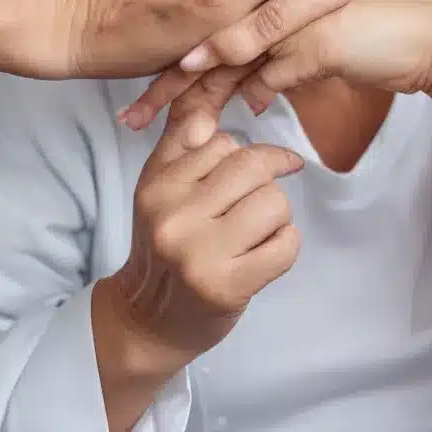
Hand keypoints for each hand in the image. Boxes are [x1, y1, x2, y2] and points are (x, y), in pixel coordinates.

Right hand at [93, 110, 302, 383]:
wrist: (145, 321)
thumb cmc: (163, 247)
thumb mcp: (159, 189)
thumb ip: (180, 144)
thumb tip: (207, 110)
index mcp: (158, 186)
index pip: (224, 143)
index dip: (248, 155)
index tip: (255, 172)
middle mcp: (174, 216)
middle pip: (254, 168)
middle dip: (268, 181)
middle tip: (261, 202)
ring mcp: (199, 254)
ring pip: (274, 203)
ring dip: (278, 217)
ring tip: (256, 233)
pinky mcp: (227, 287)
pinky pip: (286, 245)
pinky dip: (286, 246)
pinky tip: (263, 256)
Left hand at [119, 0, 431, 127]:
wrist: (429, 37)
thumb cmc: (374, 37)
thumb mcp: (318, 43)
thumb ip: (284, 58)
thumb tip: (255, 93)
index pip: (210, 17)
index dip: (172, 50)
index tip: (136, 83)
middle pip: (206, 35)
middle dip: (165, 77)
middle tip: (130, 116)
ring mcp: (295, 14)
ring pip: (227, 56)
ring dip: (191, 95)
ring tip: (156, 129)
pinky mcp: (316, 40)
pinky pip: (267, 74)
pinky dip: (240, 100)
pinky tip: (218, 128)